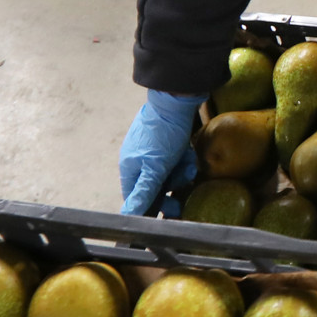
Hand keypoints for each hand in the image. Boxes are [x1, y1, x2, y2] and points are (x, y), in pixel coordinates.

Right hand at [119, 90, 205, 215]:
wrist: (176, 100)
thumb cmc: (163, 137)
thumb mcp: (155, 169)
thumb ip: (143, 193)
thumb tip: (127, 215)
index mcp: (130, 168)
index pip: (136, 196)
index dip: (151, 207)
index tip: (168, 213)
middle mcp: (138, 160)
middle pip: (154, 186)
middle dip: (170, 188)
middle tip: (182, 199)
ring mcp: (153, 150)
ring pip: (168, 173)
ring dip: (180, 173)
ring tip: (189, 168)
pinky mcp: (166, 142)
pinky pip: (175, 159)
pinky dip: (183, 160)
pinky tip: (189, 156)